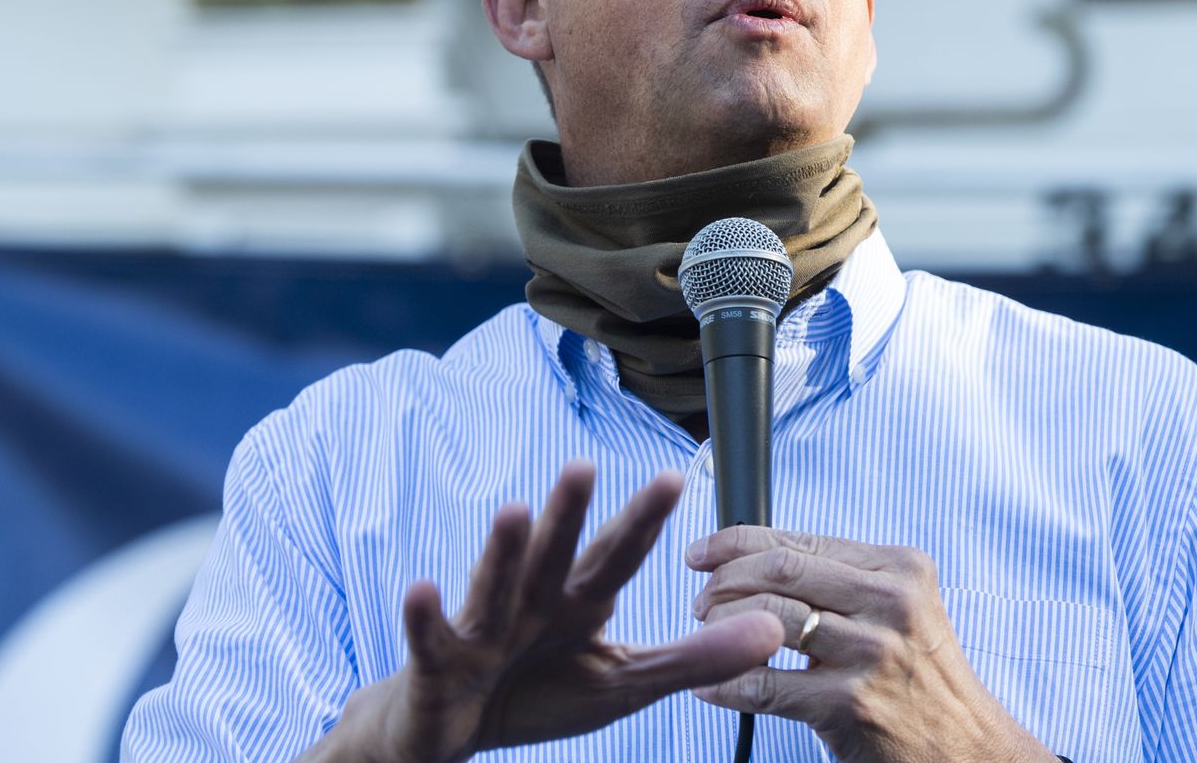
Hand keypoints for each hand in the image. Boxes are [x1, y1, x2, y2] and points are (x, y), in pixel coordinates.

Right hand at [315, 462, 784, 762]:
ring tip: (515, 511)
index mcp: (578, 603)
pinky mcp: (437, 665)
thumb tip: (774, 630)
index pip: (615, 557)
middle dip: (569, 513)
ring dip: (503, 552)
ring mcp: (482, 631)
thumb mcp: (625, 682)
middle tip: (584, 464)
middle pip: (554, 555)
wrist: (450, 731)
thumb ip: (695, 658)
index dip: (641, 521)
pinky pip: (432, 639)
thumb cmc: (538, 694)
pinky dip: (425, 616)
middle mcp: (532, 603)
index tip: (672, 477)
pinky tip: (422, 587)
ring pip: (495, 586)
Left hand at [687, 526, 1058, 762]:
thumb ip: (844, 581)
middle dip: (724, 581)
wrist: (965, 752)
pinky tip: (709, 685)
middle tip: (700, 599)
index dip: (738, 542)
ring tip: (704, 638)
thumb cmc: (918, 679)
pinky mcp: (850, 705)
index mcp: (901, 570)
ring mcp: (872, 655)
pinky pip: (763, 685)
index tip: (702, 551)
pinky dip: (724, 683)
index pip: (801, 542)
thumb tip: (756, 556)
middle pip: (781, 573)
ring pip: (767, 621)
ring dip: (719, 627)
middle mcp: (892, 604)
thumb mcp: (899, 612)